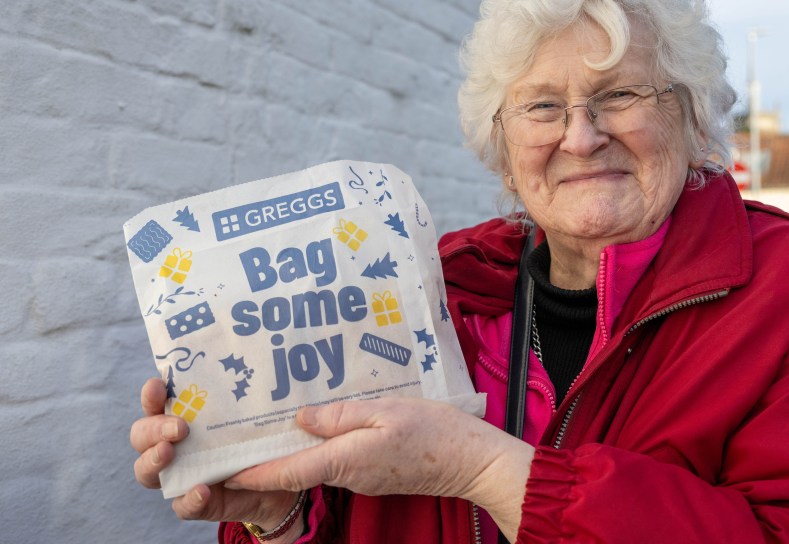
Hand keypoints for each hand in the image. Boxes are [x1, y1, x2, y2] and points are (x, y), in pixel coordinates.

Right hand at [130, 378, 302, 539]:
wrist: (278, 479)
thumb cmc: (258, 436)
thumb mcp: (252, 413)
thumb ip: (242, 397)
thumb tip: (251, 369)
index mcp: (182, 417)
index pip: (155, 404)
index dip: (151, 395)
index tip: (159, 386)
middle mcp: (172, 445)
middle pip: (141, 436)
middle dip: (154, 429)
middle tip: (179, 427)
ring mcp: (180, 475)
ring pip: (146, 471)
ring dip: (153, 461)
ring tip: (169, 452)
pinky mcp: (194, 502)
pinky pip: (181, 506)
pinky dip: (189, 499)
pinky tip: (202, 490)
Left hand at [225, 397, 533, 539]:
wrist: (471, 460)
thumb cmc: (432, 431)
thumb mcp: (385, 410)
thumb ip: (339, 414)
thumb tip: (299, 416)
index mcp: (343, 460)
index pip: (284, 471)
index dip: (249, 472)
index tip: (218, 469)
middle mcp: (346, 475)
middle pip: (295, 469)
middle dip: (264, 458)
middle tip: (237, 435)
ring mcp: (361, 477)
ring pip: (315, 463)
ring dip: (291, 450)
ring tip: (270, 423)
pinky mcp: (374, 473)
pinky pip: (336, 461)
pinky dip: (318, 448)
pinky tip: (317, 426)